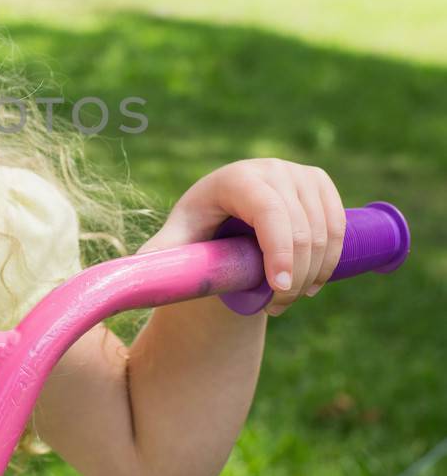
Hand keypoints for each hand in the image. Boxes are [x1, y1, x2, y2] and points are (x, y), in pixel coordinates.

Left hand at [135, 158, 347, 315]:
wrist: (226, 214)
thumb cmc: (198, 229)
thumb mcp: (178, 242)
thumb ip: (160, 256)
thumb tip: (135, 273)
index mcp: (235, 178)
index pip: (269, 212)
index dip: (279, 251)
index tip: (277, 289)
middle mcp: (271, 169)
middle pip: (302, 228)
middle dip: (294, 276)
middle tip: (277, 306)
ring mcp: (299, 174)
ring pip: (326, 231)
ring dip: (313, 273)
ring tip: (288, 297)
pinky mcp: (319, 183)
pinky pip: (339, 226)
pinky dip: (331, 259)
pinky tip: (311, 281)